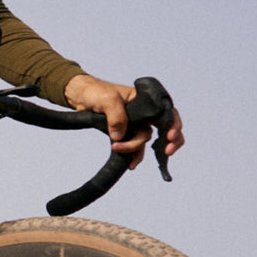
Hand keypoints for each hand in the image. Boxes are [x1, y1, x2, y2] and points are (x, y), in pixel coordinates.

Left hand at [64, 74, 185, 167]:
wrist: (83, 97)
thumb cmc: (98, 92)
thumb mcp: (108, 100)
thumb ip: (116, 116)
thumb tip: (120, 136)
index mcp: (146, 102)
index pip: (167, 113)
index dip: (173, 125)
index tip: (169, 136)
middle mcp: (144, 114)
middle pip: (163, 129)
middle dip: (168, 142)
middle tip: (167, 152)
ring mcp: (136, 124)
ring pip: (145, 140)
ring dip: (138, 151)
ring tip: (130, 161)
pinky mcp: (126, 133)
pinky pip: (134, 146)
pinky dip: (134, 155)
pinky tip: (130, 164)